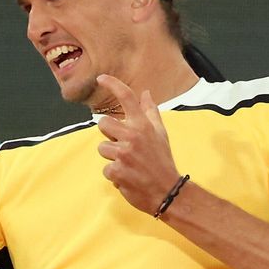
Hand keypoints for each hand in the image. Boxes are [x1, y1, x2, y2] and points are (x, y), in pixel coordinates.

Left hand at [95, 73, 182, 216]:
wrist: (167, 191)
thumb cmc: (162, 161)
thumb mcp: (161, 134)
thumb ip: (151, 113)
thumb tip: (145, 93)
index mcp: (144, 126)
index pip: (127, 98)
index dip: (113, 85)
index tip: (100, 78)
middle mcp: (133, 136)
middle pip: (103, 123)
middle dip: (109, 134)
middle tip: (124, 146)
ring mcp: (124, 154)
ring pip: (102, 148)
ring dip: (111, 157)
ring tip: (128, 164)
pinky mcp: (116, 170)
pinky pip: (105, 168)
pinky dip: (114, 174)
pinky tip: (127, 176)